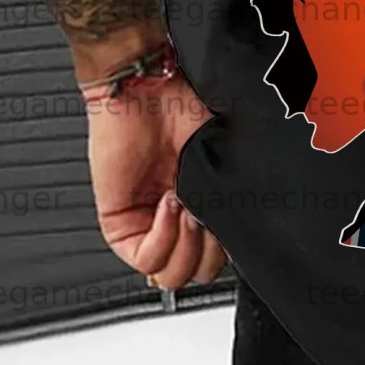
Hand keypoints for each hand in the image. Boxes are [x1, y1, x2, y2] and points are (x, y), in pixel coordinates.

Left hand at [86, 73, 227, 289]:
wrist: (154, 88)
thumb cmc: (190, 106)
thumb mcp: (224, 159)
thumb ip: (232, 202)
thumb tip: (245, 237)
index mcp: (204, 206)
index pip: (218, 259)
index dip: (228, 250)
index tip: (231, 224)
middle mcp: (177, 219)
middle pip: (198, 274)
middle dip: (210, 249)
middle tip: (209, 214)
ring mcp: (147, 223)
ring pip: (171, 275)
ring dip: (187, 244)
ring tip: (189, 207)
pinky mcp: (118, 222)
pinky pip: (146, 258)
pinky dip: (164, 236)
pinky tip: (170, 203)